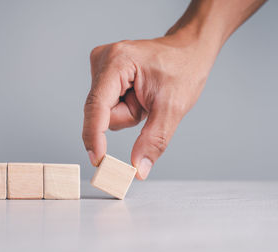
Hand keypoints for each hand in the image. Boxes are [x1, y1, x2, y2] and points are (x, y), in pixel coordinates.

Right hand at [82, 36, 216, 179]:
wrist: (188, 51)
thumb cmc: (183, 69)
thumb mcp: (173, 108)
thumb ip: (153, 140)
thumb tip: (137, 169)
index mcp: (117, 62)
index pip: (97, 106)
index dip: (94, 136)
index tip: (97, 161)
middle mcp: (103, 60)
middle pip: (102, 113)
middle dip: (127, 116)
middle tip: (148, 104)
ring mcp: (100, 66)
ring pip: (104, 112)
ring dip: (127, 112)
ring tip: (146, 97)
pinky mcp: (103, 74)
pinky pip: (106, 106)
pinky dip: (124, 107)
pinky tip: (138, 95)